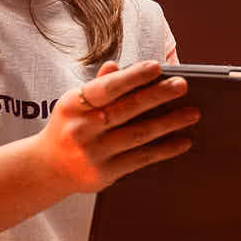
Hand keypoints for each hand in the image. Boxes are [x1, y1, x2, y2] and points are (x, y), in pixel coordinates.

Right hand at [33, 61, 199, 191]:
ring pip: (138, 135)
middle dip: (157, 96)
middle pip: (126, 110)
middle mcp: (82, 129)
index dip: (132, 77)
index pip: (106, 88)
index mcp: (72, 105)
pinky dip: (164, 150)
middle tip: (182, 86)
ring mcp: (93, 154)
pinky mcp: (105, 174)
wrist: (47, 168)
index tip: (157, 67)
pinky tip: (183, 141)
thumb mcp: (74, 103)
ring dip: (169, 123)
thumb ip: (98, 85)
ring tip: (192, 113)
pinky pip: (141, 159)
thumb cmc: (68, 127)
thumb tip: (118, 65)